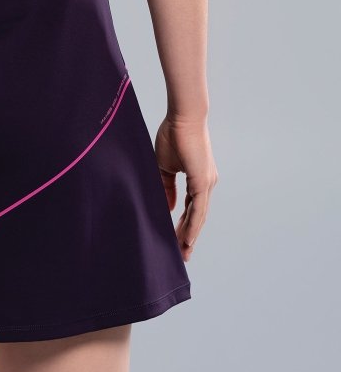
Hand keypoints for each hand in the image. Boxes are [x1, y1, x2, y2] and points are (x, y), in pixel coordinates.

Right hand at [154, 114, 217, 261]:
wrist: (182, 116)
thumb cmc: (174, 134)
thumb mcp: (165, 166)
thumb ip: (167, 187)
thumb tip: (168, 208)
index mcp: (198, 179)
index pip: (191, 207)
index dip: (184, 224)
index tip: (177, 240)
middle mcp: (206, 183)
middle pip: (197, 216)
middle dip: (188, 236)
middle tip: (181, 254)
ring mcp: (206, 183)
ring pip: (199, 216)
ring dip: (190, 235)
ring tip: (182, 252)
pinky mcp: (203, 181)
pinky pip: (198, 209)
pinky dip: (193, 225)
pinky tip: (187, 239)